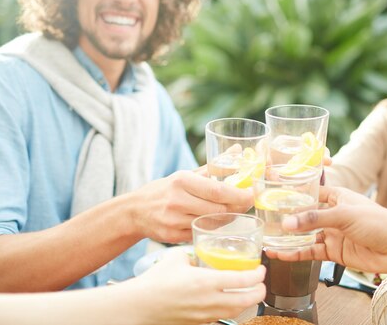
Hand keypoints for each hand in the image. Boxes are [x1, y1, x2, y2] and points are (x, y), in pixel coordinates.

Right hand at [122, 249, 265, 324]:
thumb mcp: (177, 258)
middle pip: (247, 300)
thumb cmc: (155, 282)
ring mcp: (206, 315)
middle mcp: (210, 301)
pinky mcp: (199, 323)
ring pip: (237, 312)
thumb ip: (193, 254)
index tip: (261, 268)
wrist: (140, 306)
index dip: (257, 275)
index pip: (243, 280)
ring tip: (250, 292)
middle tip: (261, 282)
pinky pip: (222, 317)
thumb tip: (201, 251)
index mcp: (207, 282)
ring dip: (248, 302)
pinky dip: (232, 309)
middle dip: (260, 291)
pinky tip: (230, 301)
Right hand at [132, 170, 253, 242]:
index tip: (252, 193)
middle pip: (217, 209)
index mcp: (181, 181)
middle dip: (237, 207)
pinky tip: (217, 222)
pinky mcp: (172, 237)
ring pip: (211, 224)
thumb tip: (238, 149)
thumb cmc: (166, 190)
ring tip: (234, 211)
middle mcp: (177, 201)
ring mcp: (173, 221)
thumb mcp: (185, 175)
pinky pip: (201, 233)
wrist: (135, 211)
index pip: (216, 190)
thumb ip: (213, 166)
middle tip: (247, 203)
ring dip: (227, 219)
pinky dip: (212, 228)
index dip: (238, 194)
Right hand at [266, 186, 386, 274]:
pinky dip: (297, 254)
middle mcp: (332, 214)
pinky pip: (311, 252)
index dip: (293, 196)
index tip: (273, 197)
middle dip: (287, 220)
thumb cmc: (378, 222)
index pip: (310, 194)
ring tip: (268, 240)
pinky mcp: (334, 252)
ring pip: (305, 236)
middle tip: (265, 222)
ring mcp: (333, 234)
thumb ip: (314, 219)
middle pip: (305, 217)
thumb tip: (288, 223)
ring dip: (289, 239)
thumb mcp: (344, 215)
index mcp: (336, 197)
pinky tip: (282, 254)